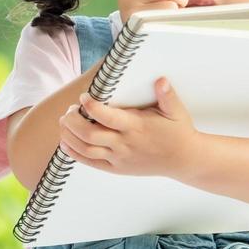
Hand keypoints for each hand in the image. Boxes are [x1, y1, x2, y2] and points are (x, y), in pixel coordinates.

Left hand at [58, 78, 198, 178]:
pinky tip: (65, 142)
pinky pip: (91, 162)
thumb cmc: (178, 132)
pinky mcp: (117, 168)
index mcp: (136, 126)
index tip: (82, 97)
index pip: (107, 117)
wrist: (184, 160)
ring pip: (86, 149)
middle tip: (69, 109)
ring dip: (69, 136)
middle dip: (73, 121)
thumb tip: (160, 80)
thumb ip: (167, 95)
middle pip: (89, 134)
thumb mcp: (177, 111)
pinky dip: (74, 153)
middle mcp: (124, 143)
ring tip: (64, 122)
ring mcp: (119, 157)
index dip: (91, 107)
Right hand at [117, 0, 187, 23]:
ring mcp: (133, 12)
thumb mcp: (146, 2)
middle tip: (176, 10)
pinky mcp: (143, 26)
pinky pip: (169, 12)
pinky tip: (167, 27)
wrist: (131, 53)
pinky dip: (174, 19)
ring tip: (169, 19)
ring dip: (176, 9)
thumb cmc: (144, 26)